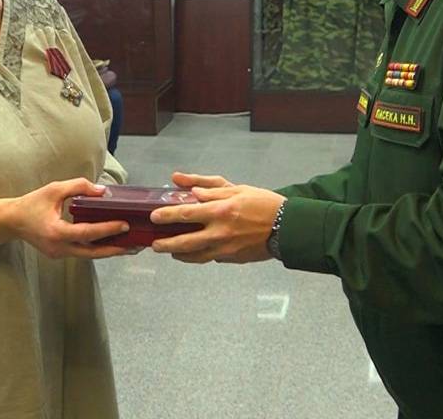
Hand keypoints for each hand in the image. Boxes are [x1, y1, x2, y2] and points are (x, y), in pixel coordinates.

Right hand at [5, 178, 130, 259]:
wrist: (12, 221)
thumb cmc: (32, 203)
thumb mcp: (54, 189)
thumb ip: (78, 187)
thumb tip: (103, 191)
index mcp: (56, 232)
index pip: (86, 233)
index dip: (107, 229)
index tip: (125, 225)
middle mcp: (59, 248)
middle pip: (93, 252)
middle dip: (116, 249)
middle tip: (137, 245)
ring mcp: (60, 254)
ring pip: (90, 255)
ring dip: (110, 251)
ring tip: (131, 246)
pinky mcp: (61, 254)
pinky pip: (84, 252)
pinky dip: (99, 248)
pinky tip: (114, 243)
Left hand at [150, 172, 284, 263]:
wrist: (287, 227)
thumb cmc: (263, 204)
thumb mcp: (236, 188)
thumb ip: (208, 185)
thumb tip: (184, 184)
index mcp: (220, 211)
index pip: (185, 214)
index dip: (167, 216)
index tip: (154, 217)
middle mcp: (220, 233)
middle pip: (184, 242)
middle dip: (165, 244)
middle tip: (154, 244)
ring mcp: (225, 249)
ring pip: (194, 256)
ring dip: (179, 254)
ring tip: (171, 250)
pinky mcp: (232, 259)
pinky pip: (210, 258)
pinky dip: (200, 255)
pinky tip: (196, 251)